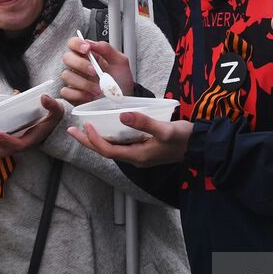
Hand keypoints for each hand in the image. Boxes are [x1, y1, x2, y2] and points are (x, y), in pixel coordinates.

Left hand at [0, 95, 64, 154]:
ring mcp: (16, 143)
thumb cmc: (53, 117)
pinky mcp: (12, 139)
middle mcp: (23, 144)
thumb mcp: (57, 110)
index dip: (7, 140)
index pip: (18, 144)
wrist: (53, 124)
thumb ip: (52, 105)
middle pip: (5, 150)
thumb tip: (44, 97)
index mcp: (32, 139)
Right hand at [60, 39, 133, 104]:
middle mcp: (79, 67)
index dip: (76, 44)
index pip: (74, 43)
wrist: (124, 100)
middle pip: (67, 58)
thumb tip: (94, 43)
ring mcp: (74, 81)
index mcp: (88, 55)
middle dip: (80, 64)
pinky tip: (90, 96)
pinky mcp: (72, 95)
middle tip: (94, 71)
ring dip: (83, 83)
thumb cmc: (120, 81)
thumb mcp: (120, 62)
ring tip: (98, 89)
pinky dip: (78, 94)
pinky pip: (66, 92)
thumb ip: (107, 49)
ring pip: (66, 75)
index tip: (87, 48)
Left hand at [67, 117, 191, 167]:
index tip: (85, 125)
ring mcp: (140, 155)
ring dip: (97, 139)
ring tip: (84, 128)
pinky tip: (107, 127)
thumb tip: (122, 115)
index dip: (94, 139)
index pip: (107, 150)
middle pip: (105, 151)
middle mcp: (136, 158)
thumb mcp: (165, 129)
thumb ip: (143, 122)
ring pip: (112, 148)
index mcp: (138, 156)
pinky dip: (110, 137)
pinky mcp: (144, 149)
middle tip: (71, 130)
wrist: (201, 146)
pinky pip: (121, 145)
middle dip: (87, 142)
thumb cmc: (184, 138)